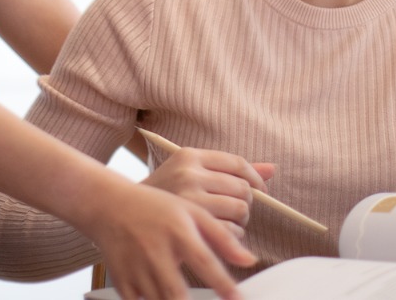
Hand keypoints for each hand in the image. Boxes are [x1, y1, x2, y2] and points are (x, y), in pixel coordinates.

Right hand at [82, 180, 255, 299]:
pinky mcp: (122, 283)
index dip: (222, 283)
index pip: (203, 262)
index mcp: (177, 232)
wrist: (110, 207)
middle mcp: (156, 252)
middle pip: (176, 293)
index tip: (237, 297)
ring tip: (184, 297)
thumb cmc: (157, 210)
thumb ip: (222, 237)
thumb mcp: (192, 214)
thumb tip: (249, 261)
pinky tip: (163, 296)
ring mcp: (136, 269)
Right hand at [143, 146, 276, 238]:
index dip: (256, 179)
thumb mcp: (190, 172)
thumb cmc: (164, 194)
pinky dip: (230, 238)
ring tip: (224, 223)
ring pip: (239, 212)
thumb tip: (272, 169)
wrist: (122, 214)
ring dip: (239, 222)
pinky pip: (229, 234)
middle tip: (234, 210)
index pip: (238, 164)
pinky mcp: (189, 227)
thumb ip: (231, 169)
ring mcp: (188, 201)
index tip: (260, 190)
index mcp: (189, 157)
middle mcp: (189, 175)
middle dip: (246, 203)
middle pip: (243, 190)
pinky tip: (214, 235)